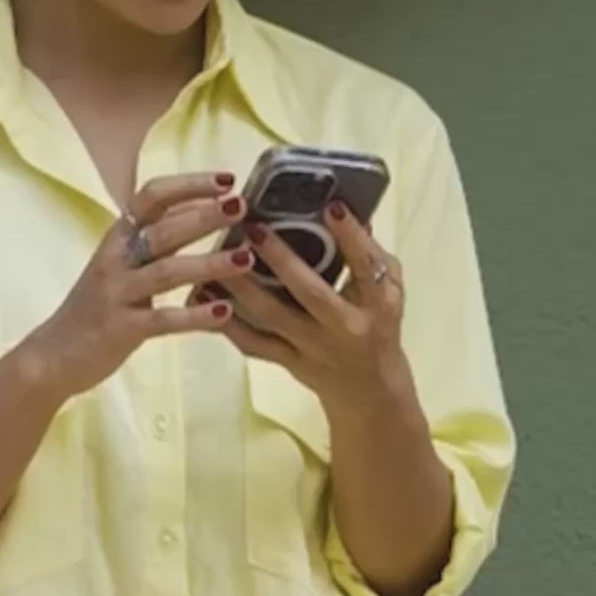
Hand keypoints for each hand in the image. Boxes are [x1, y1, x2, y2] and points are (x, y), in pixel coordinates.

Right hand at [27, 173, 250, 402]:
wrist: (54, 354)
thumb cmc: (98, 307)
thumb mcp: (122, 265)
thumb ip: (158, 241)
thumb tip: (206, 211)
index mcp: (118, 238)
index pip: (152, 197)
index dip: (189, 185)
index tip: (227, 180)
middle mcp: (116, 259)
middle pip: (163, 228)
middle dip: (204, 215)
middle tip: (241, 206)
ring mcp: (117, 293)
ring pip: (166, 271)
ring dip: (208, 263)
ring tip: (245, 258)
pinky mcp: (121, 328)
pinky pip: (162, 319)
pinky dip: (195, 315)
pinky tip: (224, 312)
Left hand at [219, 204, 417, 428]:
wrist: (368, 389)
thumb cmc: (379, 326)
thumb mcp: (389, 290)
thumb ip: (371, 253)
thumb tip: (345, 206)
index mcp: (377, 304)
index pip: (365, 266)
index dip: (350, 236)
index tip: (330, 206)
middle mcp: (344, 327)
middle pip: (309, 292)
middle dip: (280, 259)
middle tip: (253, 227)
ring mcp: (312, 347)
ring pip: (271, 317)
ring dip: (242, 286)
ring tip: (220, 254)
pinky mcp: (288, 362)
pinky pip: (253, 343)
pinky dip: (226, 322)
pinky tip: (205, 297)